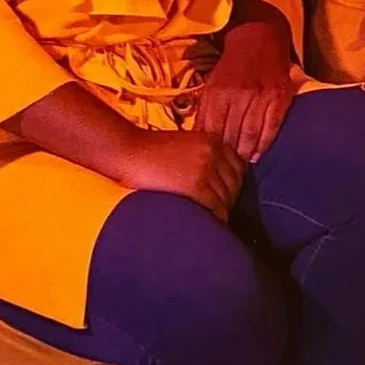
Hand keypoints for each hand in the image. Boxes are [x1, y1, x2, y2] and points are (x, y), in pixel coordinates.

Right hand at [121, 130, 244, 222]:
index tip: (224, 196)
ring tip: (212, 221)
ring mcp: (205, 168)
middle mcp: (213, 151)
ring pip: (226, 197)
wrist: (127, 152)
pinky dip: (216, 218)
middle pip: (235, 184)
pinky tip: (209, 224)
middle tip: (218, 213)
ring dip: (221, 211)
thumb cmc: (149, 152)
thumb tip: (217, 182)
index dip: (232, 185)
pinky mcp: (195, 185)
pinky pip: (216, 207)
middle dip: (228, 200)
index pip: (238, 167)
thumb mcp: (184, 145)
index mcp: (212, 140)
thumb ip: (204, 156)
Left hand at [196, 20, 296, 162]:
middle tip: (225, 171)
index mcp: (218, 93)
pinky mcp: (279, 98)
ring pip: (251, 135)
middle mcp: (240, 96)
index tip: (209, 162)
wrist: (258, 39)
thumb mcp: (211, 84)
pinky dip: (264, 144)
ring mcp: (261, 97)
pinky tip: (257, 155)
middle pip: (231, 135)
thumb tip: (196, 139)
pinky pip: (271, 128)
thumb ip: (205, 111)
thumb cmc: (230, 67)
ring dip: (245, 154)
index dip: (211, 150)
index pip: (212, 130)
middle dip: (227, 156)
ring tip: (240, 166)